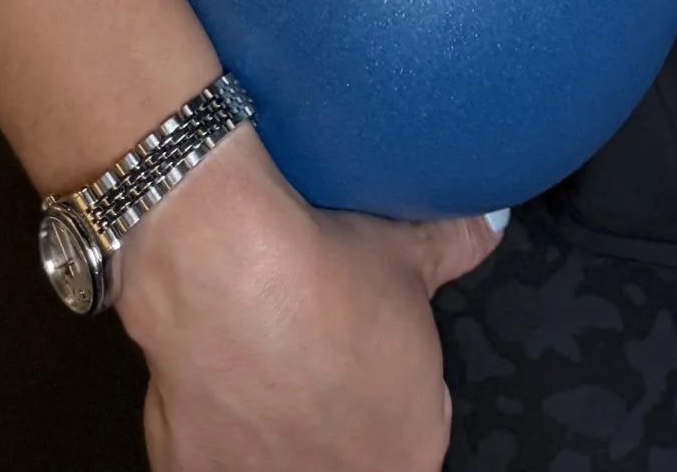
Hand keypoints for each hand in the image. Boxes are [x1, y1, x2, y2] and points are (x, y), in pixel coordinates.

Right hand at [117, 129, 502, 470]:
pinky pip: (213, 451)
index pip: (415, 436)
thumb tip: (484, 228)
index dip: (393, 393)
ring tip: (267, 362)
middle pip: (347, 453)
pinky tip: (217, 372)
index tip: (368, 360)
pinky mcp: (192, 471)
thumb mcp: (411, 249)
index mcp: (410, 450)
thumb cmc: (325, 272)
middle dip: (337, 416)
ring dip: (277, 426)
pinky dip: (215, 421)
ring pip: (277, 457)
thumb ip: (457, 247)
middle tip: (317, 360)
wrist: (224, 267)